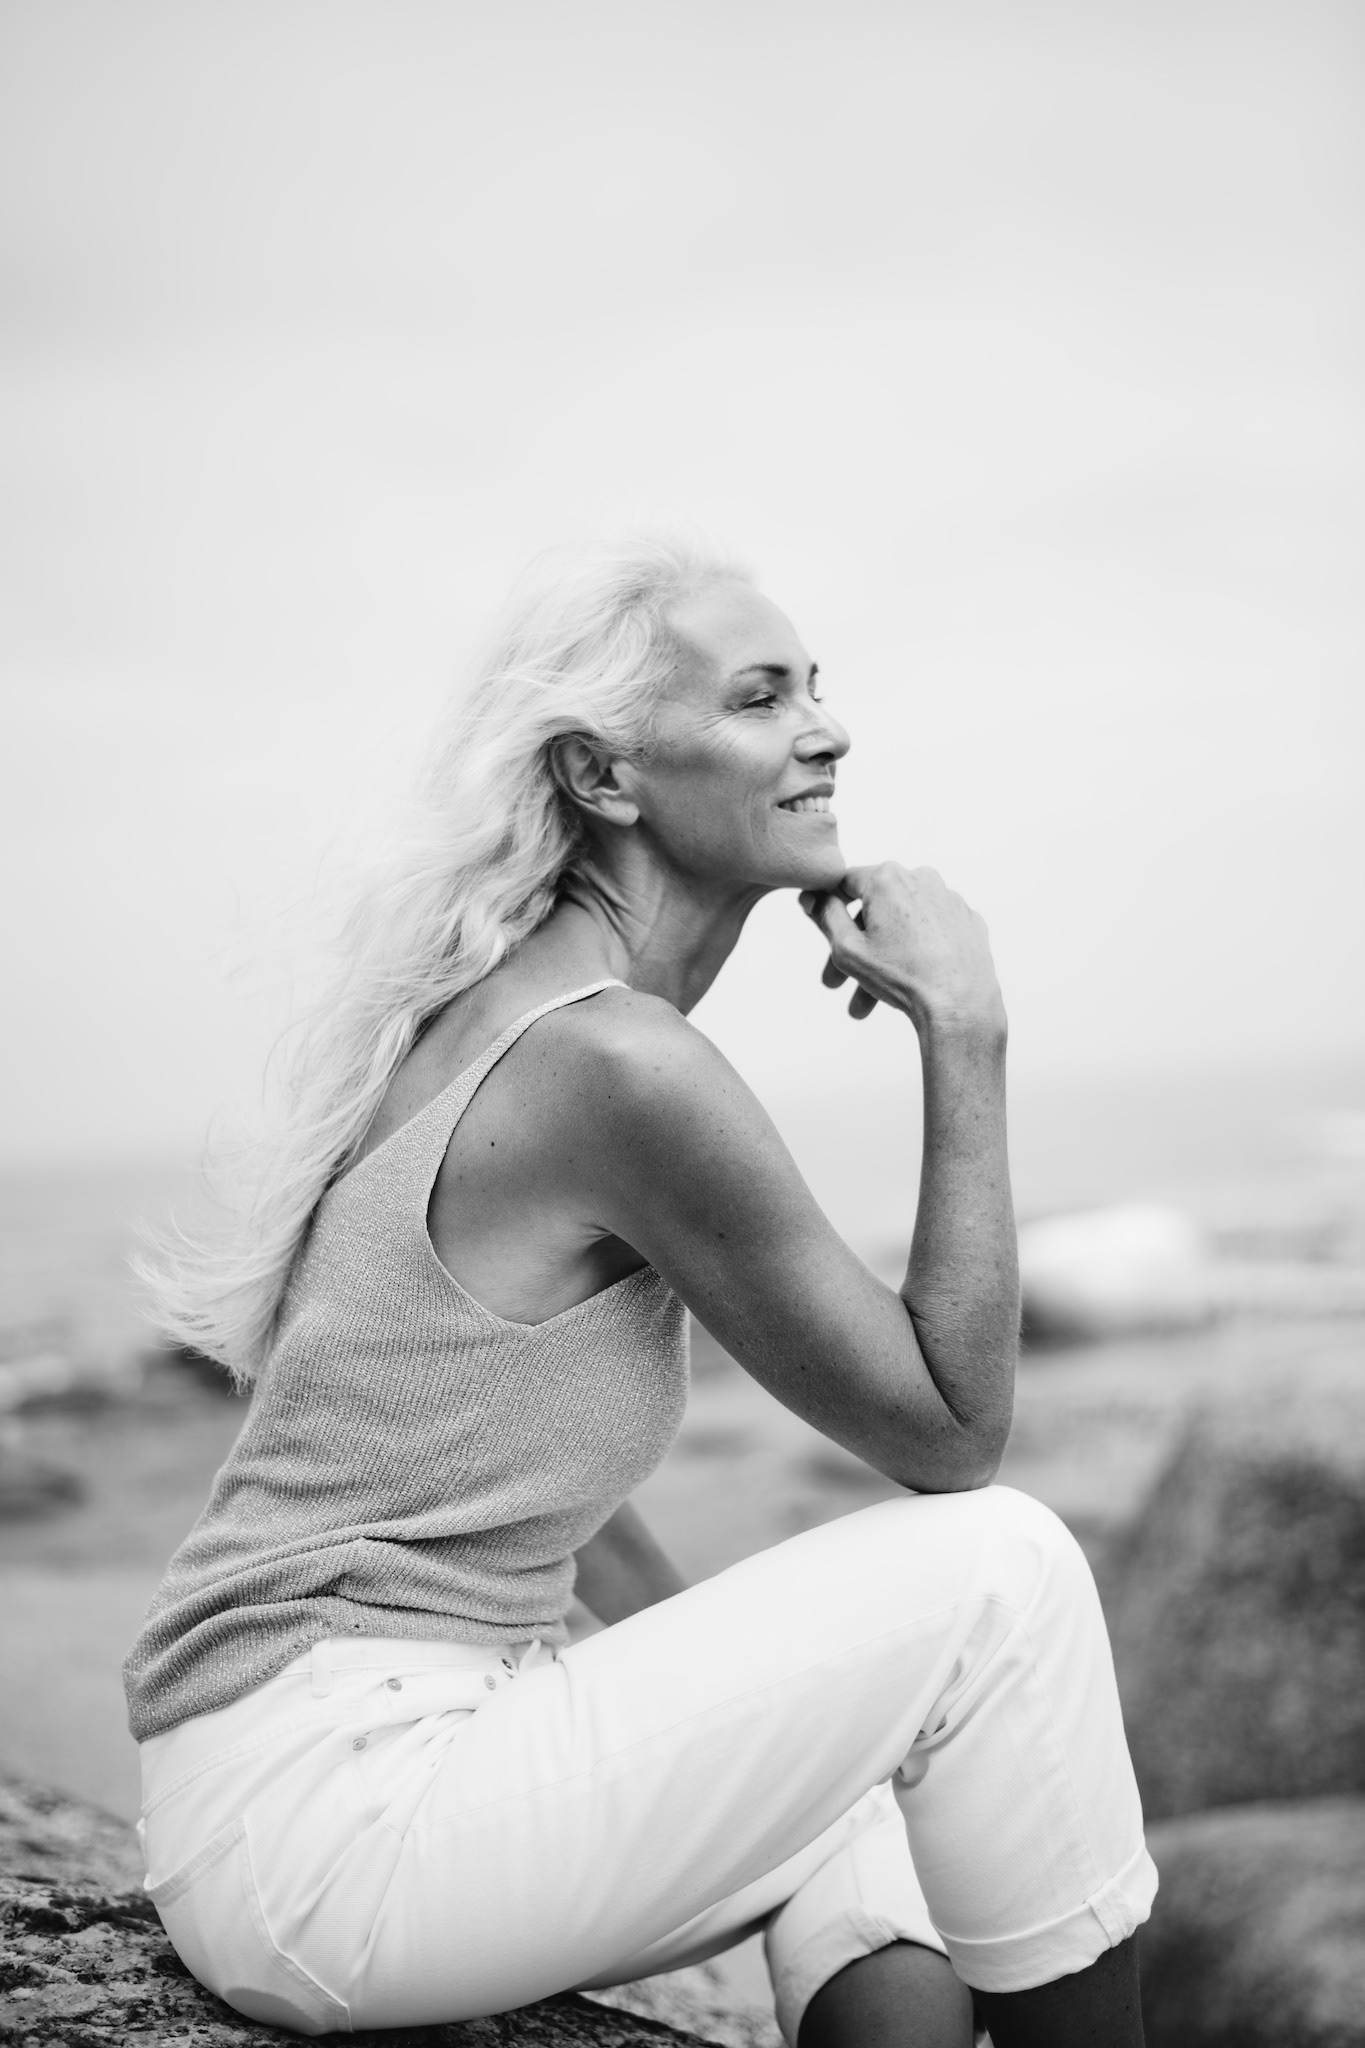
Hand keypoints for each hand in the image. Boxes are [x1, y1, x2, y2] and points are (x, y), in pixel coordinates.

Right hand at [800, 864, 1005, 1036]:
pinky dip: (916, 950)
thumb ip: (826, 916)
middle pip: (875, 909)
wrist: (960, 1004)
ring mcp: (949, 899)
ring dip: (882, 957)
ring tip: (867, 999)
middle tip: (837, 981)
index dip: (827, 904)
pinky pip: (931, 931)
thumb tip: (814, 897)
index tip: (819, 923)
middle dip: (854, 946)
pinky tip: (907, 982)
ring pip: (902, 924)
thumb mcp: (848, 948)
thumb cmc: (904, 976)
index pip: (845, 881)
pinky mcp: (967, 921)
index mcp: (888, 878)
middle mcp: (921, 879)